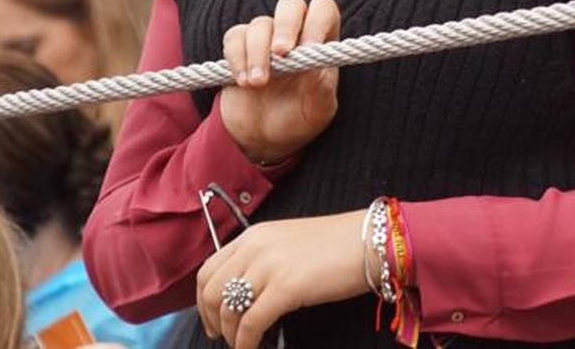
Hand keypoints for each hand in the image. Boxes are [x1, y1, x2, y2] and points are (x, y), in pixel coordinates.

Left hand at [196, 210, 367, 348]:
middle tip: (222, 337)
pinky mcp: (286, 287)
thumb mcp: (288, 243)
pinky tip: (253, 348)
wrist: (370, 241)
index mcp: (254, 236)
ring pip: (229, 310)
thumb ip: (261, 260)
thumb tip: (244, 292)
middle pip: (212, 291)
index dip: (204, 300)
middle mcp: (255, 247)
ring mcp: (269, 266)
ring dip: (232, 335)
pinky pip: (251, 324)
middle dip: (213, 320)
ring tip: (243, 344)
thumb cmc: (336, 245)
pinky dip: (246, 342)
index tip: (211, 319)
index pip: (209, 270)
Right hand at [219, 0, 339, 165]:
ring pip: (260, 24)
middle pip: (290, 4)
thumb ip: (321, 88)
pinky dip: (237, 58)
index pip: (323, 10)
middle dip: (286, 26)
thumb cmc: (299, 118)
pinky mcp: (239, 46)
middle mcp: (294, 32)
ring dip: (257, 52)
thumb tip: (316, 67)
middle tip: (281, 54)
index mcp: (321, 41)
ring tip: (257, 84)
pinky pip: (235, 37)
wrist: (265, 136)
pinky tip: (243, 81)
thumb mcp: (318, 110)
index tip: (309, 49)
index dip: (317, 22)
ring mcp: (265, 37)